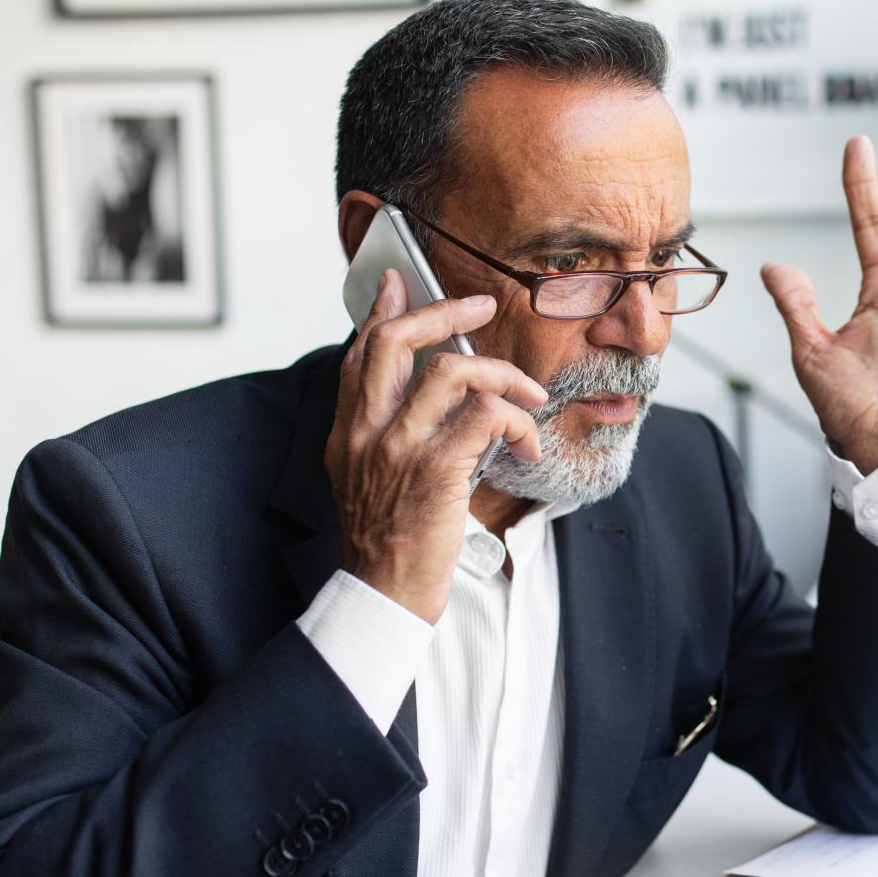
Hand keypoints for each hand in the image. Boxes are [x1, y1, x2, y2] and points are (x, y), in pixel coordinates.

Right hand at [325, 270, 547, 623]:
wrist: (384, 593)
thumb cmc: (390, 540)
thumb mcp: (368, 477)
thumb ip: (386, 433)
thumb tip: (428, 395)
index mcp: (348, 430)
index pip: (360, 352)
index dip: (381, 311)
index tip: (400, 284)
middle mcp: (367, 431)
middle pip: (398, 341)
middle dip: (445, 311)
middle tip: (481, 305)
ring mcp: (399, 447)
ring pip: (456, 371)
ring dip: (505, 377)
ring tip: (529, 400)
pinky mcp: (436, 469)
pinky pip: (488, 415)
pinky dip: (518, 422)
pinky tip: (527, 446)